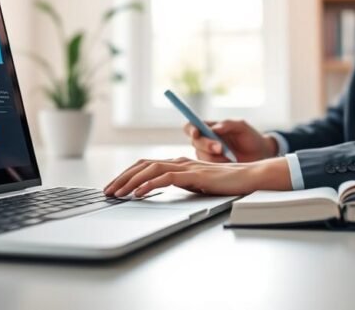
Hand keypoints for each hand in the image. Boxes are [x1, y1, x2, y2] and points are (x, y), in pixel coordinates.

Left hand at [103, 157, 290, 197]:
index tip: (113, 187)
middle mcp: (178, 161)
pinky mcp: (193, 175)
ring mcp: (185, 166)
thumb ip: (178, 183)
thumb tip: (158, 189)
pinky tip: (140, 193)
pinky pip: (167, 178)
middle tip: (107, 192)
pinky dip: (150, 185)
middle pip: (142, 165)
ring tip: (118, 194)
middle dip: (121, 178)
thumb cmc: (224, 182)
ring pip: (150, 170)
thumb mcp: (195, 183)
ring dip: (130, 182)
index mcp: (177, 162)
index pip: (145, 165)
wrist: (247, 177)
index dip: (126, 174)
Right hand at [185, 119, 277, 162]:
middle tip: (221, 148)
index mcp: (208, 128)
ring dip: (215, 157)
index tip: (197, 133)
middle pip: (195, 142)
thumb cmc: (250, 137)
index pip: (191, 126)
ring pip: (201, 157)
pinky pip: (209, 168)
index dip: (191, 129)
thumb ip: (227, 124)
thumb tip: (214, 128)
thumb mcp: (241, 126)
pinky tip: (230, 163)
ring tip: (231, 157)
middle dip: (207, 145)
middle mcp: (205, 141)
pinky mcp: (212, 168)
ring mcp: (207, 155)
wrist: (261, 155)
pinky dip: (219, 165)